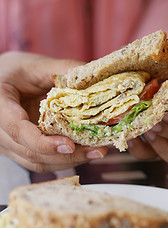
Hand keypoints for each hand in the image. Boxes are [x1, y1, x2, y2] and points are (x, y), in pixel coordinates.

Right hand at [0, 51, 106, 171]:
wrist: (0, 81)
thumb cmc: (14, 71)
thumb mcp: (35, 65)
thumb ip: (62, 70)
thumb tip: (94, 79)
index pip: (18, 131)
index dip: (43, 143)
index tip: (70, 146)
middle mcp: (0, 131)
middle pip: (32, 153)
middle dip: (67, 156)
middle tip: (97, 150)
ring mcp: (8, 144)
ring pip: (38, 162)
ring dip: (69, 161)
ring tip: (95, 152)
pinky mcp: (20, 149)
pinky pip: (41, 161)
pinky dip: (63, 160)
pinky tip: (83, 152)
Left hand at [128, 55, 167, 169]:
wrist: (161, 82)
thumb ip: (166, 63)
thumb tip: (150, 59)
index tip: (167, 113)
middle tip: (152, 124)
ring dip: (162, 148)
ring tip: (145, 131)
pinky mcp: (166, 148)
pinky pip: (160, 160)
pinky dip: (144, 152)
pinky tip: (133, 140)